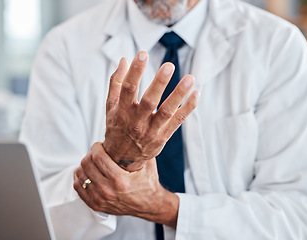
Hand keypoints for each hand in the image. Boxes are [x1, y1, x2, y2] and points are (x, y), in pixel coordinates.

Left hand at [74, 142, 178, 227]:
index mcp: (119, 180)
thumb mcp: (147, 163)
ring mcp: (100, 199)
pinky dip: (80, 177)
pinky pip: (78, 186)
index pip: (97, 156)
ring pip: (80, 174)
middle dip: (91, 154)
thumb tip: (128, 131)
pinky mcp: (95, 204)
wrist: (150, 205)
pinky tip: (87, 172)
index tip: (100, 145)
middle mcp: (108, 191)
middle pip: (86, 163)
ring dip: (85, 165)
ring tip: (93, 162)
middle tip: (98, 153)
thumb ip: (139, 147)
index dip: (97, 147)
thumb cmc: (148, 183)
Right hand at [103, 51, 199, 170]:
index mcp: (121, 111)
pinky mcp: (162, 137)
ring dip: (179, 94)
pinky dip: (188, 108)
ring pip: (167, 112)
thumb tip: (124, 60)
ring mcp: (151, 131)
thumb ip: (116, 83)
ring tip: (190, 78)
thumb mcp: (110, 106)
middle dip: (159, 83)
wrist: (121, 159)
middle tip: (169, 66)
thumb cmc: (116, 127)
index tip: (143, 54)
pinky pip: (177, 122)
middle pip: (149, 101)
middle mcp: (136, 122)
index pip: (128, 89)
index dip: (135, 71)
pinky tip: (196, 94)